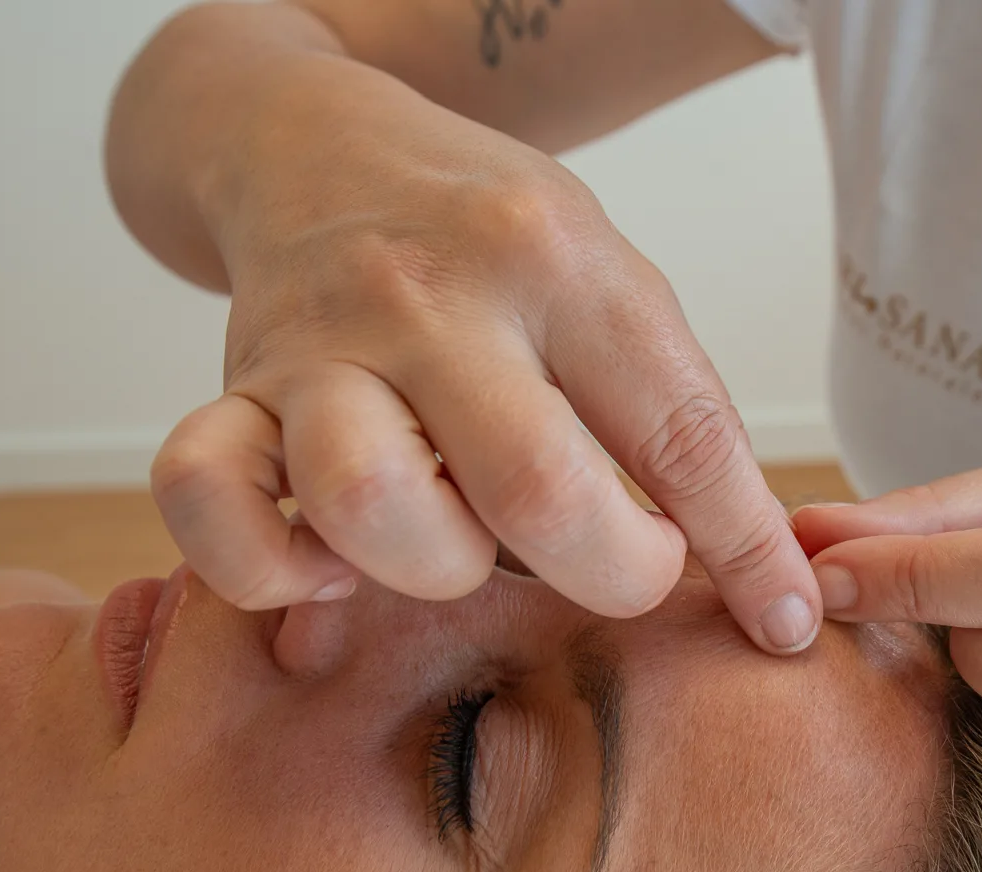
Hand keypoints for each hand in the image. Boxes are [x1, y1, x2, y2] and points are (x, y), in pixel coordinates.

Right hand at [148, 64, 818, 651]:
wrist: (312, 144)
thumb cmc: (486, 241)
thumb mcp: (606, 282)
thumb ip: (674, 418)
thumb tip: (763, 585)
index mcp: (555, 259)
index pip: (678, 431)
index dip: (741, 547)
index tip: (774, 618)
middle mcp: (431, 296)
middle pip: (534, 489)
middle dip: (607, 573)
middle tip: (617, 565)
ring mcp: (317, 346)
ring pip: (371, 503)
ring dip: (439, 568)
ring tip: (463, 541)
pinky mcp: (228, 393)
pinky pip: (208, 507)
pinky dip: (272, 569)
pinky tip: (331, 563)